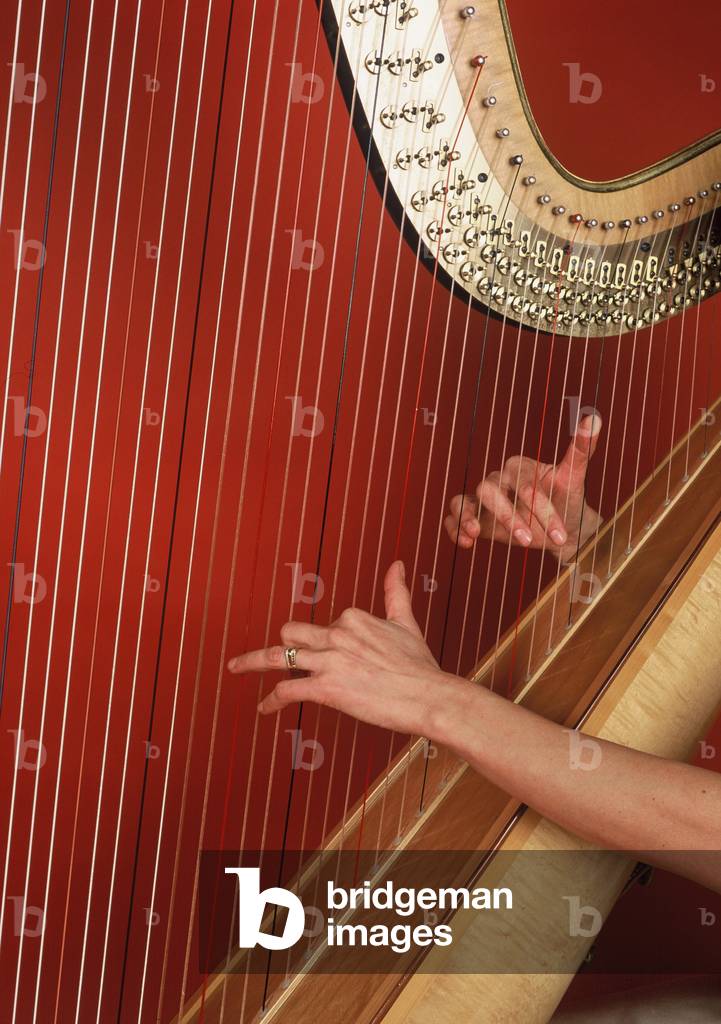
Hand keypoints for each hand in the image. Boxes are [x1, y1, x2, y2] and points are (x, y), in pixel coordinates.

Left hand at [228, 562, 467, 736]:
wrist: (428, 696)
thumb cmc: (419, 665)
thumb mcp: (406, 622)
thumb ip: (395, 592)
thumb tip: (397, 563)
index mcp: (353, 617)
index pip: (326, 625)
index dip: (327, 643)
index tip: (334, 658)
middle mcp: (336, 634)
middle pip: (292, 632)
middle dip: (284, 644)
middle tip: (267, 656)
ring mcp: (328, 660)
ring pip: (278, 655)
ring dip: (252, 661)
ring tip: (235, 666)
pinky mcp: (324, 688)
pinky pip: (286, 690)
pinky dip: (271, 700)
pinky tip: (263, 708)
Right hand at [444, 414, 602, 563]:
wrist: (562, 531)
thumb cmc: (567, 502)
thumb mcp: (575, 478)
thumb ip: (581, 448)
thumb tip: (594, 417)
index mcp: (519, 466)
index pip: (524, 485)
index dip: (541, 509)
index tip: (559, 534)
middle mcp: (498, 480)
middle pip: (490, 490)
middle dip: (508, 517)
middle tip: (530, 542)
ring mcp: (484, 500)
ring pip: (465, 501)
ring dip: (469, 518)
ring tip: (476, 533)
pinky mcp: (475, 517)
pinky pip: (453, 516)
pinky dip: (455, 527)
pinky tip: (467, 542)